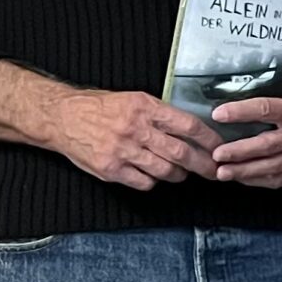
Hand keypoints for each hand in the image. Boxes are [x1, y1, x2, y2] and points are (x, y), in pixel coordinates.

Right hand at [49, 88, 219, 189]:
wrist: (62, 117)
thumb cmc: (99, 108)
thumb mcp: (134, 100)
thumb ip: (160, 114)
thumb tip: (192, 130)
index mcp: (145, 108)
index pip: (188, 125)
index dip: (209, 140)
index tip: (220, 148)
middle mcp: (135, 129)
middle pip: (181, 152)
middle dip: (203, 165)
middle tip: (214, 171)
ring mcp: (122, 150)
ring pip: (165, 170)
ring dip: (178, 174)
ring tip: (181, 172)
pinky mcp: (111, 169)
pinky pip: (144, 182)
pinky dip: (153, 181)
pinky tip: (152, 174)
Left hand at [211, 73, 281, 189]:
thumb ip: (265, 96)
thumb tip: (229, 98)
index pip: (267, 110)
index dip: (241, 113)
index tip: (218, 115)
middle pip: (268, 145)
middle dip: (240, 152)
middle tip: (217, 154)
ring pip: (272, 167)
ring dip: (244, 171)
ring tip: (222, 172)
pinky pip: (279, 178)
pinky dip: (256, 179)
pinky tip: (240, 177)